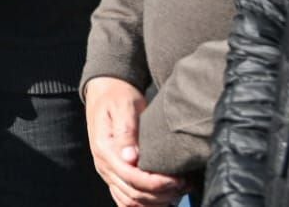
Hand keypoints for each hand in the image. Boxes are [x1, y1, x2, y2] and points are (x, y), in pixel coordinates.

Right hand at [84, 77, 188, 206]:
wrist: (106, 92)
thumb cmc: (119, 97)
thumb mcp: (123, 108)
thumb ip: (126, 133)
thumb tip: (131, 158)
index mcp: (104, 149)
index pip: (131, 177)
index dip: (157, 184)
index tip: (179, 179)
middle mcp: (103, 165)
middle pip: (133, 194)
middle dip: (162, 194)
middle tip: (185, 184)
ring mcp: (107, 171)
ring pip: (130, 201)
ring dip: (156, 202)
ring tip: (178, 191)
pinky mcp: (113, 174)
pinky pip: (125, 199)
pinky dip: (144, 204)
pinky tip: (162, 198)